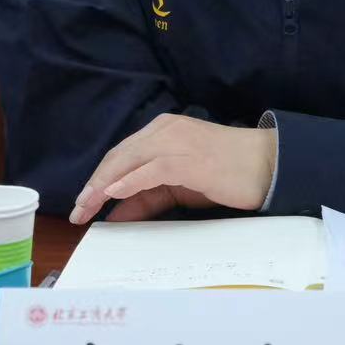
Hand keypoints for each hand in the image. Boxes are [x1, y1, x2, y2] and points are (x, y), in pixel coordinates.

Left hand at [68, 114, 277, 224]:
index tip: (82, 203)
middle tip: (77, 211)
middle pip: (119, 156)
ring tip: (86, 206)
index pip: (121, 154)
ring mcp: (177, 141)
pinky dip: (129, 181)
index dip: (98, 177)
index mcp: (163, 130)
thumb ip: (148, 197)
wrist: (267, 166)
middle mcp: (166, 130)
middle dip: (94, 184)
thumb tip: (116, 215)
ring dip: (103, 185)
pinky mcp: (189, 158)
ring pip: (129, 161)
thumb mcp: (179, 187)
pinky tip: (113, 194)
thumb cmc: (226, 174)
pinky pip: (152, 169)